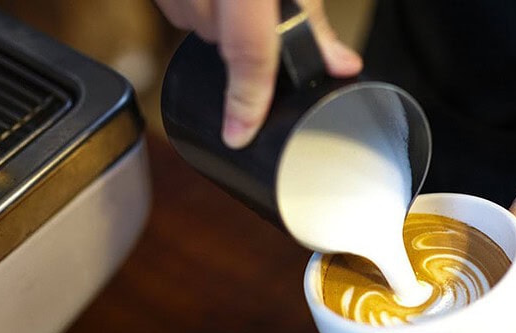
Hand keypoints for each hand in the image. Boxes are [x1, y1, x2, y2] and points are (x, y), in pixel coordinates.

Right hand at [154, 0, 361, 147]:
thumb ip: (313, 16)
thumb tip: (342, 66)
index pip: (248, 53)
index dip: (247, 101)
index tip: (238, 137)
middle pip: (218, 42)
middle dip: (239, 40)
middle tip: (256, 16)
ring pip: (192, 22)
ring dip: (214, 19)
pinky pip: (174, 4)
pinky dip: (193, 1)